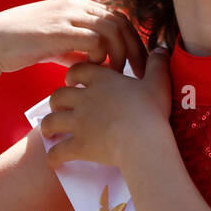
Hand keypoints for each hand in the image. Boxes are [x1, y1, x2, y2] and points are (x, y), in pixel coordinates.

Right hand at [0, 0, 143, 75]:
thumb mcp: (58, 43)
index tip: (138, 64)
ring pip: (112, 30)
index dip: (134, 40)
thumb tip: (98, 63)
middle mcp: (76, 5)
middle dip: (135, 49)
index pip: (119, 18)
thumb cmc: (25, 45)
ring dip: (120, 54)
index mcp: (79, 4)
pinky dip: (100, 56)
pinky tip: (92, 70)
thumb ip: (79, 48)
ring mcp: (67, 15)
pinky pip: (94, 40)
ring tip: (116, 74)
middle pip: (122, 22)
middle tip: (140, 73)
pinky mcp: (59, 30)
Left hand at [41, 48, 172, 169]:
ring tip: (50, 132)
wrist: (144, 141)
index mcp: (102, 80)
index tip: (74, 81)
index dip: (73, 75)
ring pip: (50, 121)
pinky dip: (53, 157)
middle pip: (58, 95)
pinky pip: (57, 152)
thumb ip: (158, 64)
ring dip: (48, 126)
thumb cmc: (152, 110)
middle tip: (61, 108)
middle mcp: (85, 98)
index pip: (78, 70)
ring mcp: (78, 122)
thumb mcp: (159, 82)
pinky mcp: (78, 145)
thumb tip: (162, 49)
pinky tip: (54, 161)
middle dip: (56, 101)